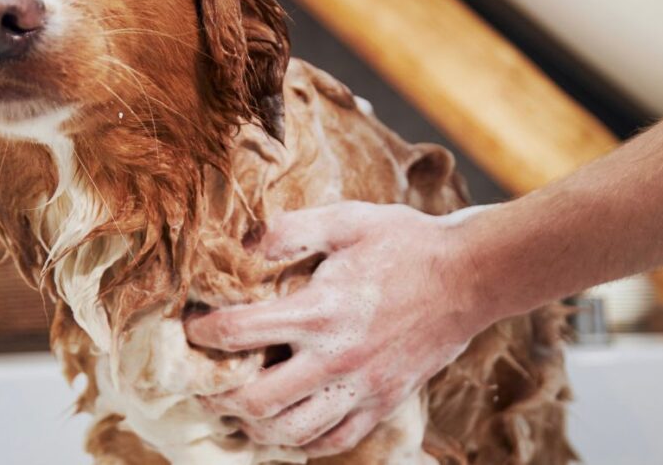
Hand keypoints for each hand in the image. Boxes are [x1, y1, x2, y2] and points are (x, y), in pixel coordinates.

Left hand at [184, 202, 492, 454]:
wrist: (471, 276)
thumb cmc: (406, 243)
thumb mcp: (347, 220)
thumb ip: (291, 229)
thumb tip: (243, 241)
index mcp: (321, 310)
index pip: (241, 332)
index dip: (204, 333)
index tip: (191, 329)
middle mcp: (337, 358)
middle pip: (258, 401)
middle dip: (219, 396)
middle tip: (203, 384)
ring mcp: (362, 387)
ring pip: (293, 432)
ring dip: (255, 426)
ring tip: (238, 411)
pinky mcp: (383, 402)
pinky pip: (335, 440)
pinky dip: (303, 442)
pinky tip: (287, 427)